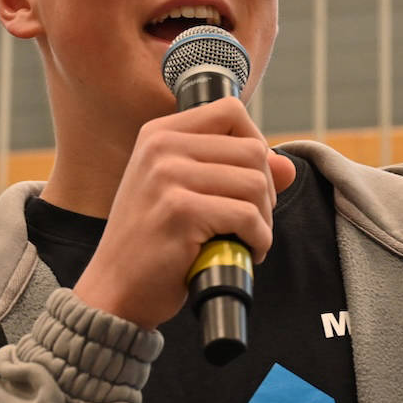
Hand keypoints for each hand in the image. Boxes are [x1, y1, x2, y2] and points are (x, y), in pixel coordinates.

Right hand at [72, 98, 297, 329]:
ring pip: (256, 184)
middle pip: (253, 151)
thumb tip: (287, 164)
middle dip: (265, 192)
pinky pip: (248, 217)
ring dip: (263, 220)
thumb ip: (235, 172)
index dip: (256, 144)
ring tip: (245, 240)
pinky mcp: (180, 211)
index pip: (231, 111)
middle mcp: (161, 147)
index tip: (249, 180)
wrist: (115, 290)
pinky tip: (244, 253)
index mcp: (159, 133)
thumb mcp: (187, 194)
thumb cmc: (154, 243)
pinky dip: (258, 240)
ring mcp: (168, 177)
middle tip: (250, 222)